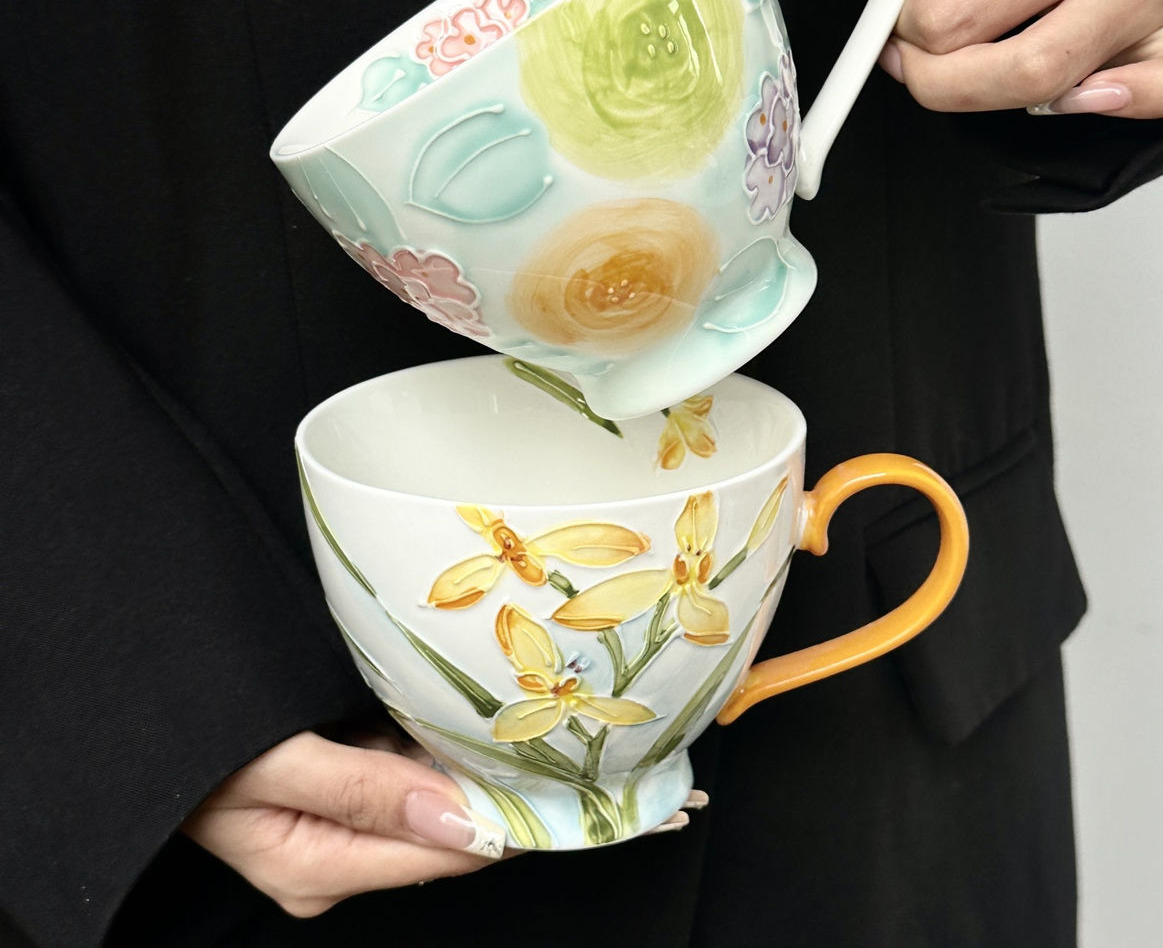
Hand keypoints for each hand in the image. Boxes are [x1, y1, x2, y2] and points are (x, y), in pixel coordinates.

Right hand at [183, 723, 704, 916]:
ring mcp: (341, 823)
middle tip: (592, 758)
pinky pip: (406, 772)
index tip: (586, 799)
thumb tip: (460, 817)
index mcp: (324, 865)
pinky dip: (445, 749)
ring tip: (560, 736)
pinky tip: (482, 721)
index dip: (519, 823)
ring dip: (488, 768)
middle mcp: (341, 854)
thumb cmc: (198, 744)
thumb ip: (366, 791)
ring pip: (434, 795)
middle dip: (516, 795)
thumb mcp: (275, 768)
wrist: (145, 725)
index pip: (448, 848)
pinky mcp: (339, 790)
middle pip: (449, 826)